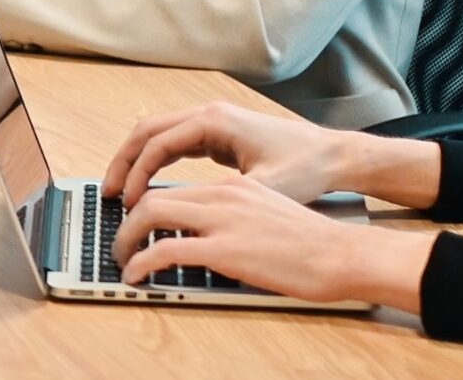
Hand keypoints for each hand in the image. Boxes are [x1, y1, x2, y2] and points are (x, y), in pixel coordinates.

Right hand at [104, 101, 444, 209]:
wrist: (335, 155)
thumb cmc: (305, 168)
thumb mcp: (265, 187)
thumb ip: (221, 196)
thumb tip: (184, 213)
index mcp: (214, 121)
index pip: (157, 143)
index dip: (137, 173)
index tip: (127, 201)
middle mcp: (208, 113)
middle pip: (147, 131)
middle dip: (123, 161)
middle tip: (107, 192)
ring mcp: (211, 121)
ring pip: (156, 134)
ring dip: (135, 160)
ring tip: (121, 191)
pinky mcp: (216, 133)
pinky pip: (172, 142)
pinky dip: (154, 160)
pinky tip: (148, 185)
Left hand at [112, 176, 433, 310]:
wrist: (343, 254)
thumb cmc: (314, 244)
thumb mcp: (268, 215)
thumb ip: (236, 217)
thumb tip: (209, 237)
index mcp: (233, 187)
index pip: (177, 190)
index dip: (148, 208)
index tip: (135, 223)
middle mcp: (222, 195)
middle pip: (154, 198)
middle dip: (127, 221)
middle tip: (118, 241)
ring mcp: (222, 220)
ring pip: (151, 216)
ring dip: (127, 239)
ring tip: (121, 259)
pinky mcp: (224, 248)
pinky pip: (165, 250)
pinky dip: (141, 262)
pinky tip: (135, 275)